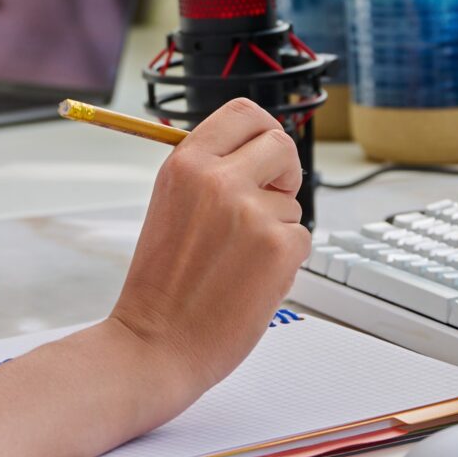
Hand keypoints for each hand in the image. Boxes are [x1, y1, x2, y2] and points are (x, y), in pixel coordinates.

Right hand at [108, 99, 308, 404]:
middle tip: (269, 201)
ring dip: (277, 227)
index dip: (262, 132)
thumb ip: (208, 175)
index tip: (265, 156)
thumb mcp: (170, 206)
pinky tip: (250, 280)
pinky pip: (302, 238)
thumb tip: (254, 155)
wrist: (156, 343)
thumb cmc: (162, 285)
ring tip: (238, 260)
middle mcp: (219, 179)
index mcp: (186, 164)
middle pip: (280, 144)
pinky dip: (285, 261)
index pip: (244, 113)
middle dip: (284, 172)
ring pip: (292, 202)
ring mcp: (252, 212)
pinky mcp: (279, 248)